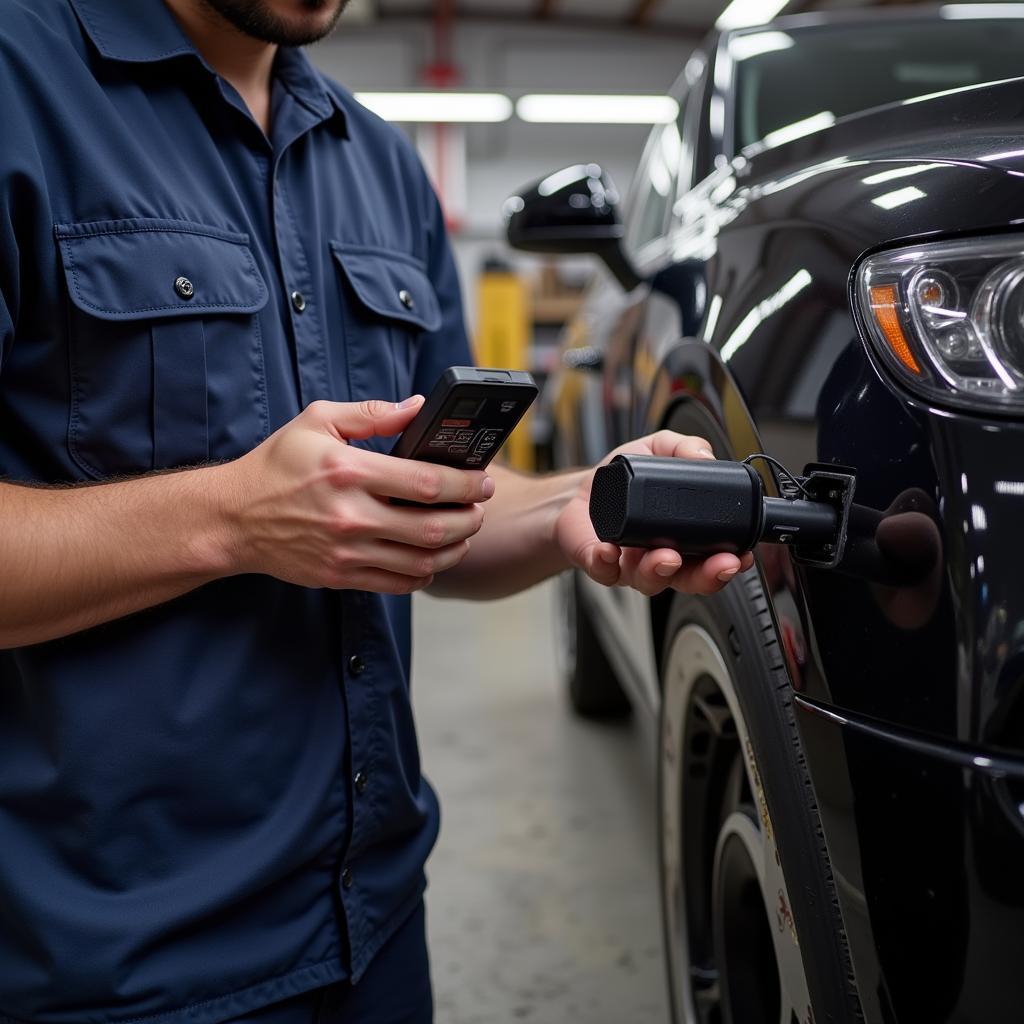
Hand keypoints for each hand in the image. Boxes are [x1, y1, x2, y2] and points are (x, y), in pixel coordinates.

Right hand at [216, 397, 493, 592]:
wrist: (234, 518)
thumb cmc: (276, 466)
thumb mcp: (317, 422)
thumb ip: (371, 414)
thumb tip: (418, 407)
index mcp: (349, 471)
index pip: (425, 482)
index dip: (465, 484)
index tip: (481, 480)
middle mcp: (351, 515)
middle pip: (434, 527)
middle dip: (470, 518)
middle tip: (480, 508)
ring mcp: (347, 551)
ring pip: (422, 561)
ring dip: (455, 549)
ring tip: (465, 533)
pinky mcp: (341, 575)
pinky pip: (398, 583)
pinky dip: (425, 573)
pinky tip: (432, 557)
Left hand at [554, 431, 754, 595]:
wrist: (578, 494)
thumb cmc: (620, 483)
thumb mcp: (656, 452)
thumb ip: (683, 447)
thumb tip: (704, 455)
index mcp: (681, 538)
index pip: (712, 557)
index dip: (730, 561)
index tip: (742, 555)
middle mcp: (660, 557)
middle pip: (690, 578)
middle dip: (708, 575)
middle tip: (717, 564)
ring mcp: (630, 564)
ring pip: (651, 580)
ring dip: (661, 570)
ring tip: (666, 555)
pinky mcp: (598, 564)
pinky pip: (605, 572)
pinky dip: (607, 564)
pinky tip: (610, 551)